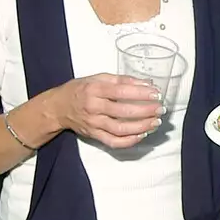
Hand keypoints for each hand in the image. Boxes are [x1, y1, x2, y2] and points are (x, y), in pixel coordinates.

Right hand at [41, 73, 162, 148]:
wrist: (59, 107)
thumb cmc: (80, 89)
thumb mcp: (98, 78)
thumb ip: (122, 80)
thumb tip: (146, 83)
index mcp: (95, 89)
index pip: (121, 91)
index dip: (140, 93)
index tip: (156, 94)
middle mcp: (93, 107)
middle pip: (123, 111)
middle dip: (145, 111)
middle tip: (160, 109)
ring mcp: (94, 123)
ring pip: (120, 129)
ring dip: (141, 127)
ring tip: (155, 122)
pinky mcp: (94, 135)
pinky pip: (113, 142)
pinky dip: (129, 140)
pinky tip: (141, 135)